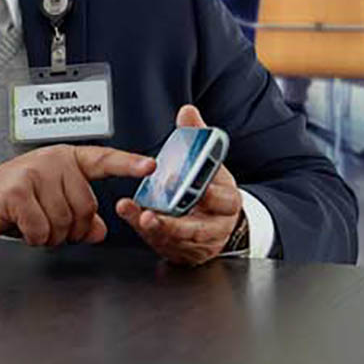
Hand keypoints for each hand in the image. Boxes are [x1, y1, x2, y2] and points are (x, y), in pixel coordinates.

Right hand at [0, 144, 154, 246]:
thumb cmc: (12, 200)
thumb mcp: (50, 204)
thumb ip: (80, 215)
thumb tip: (99, 230)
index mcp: (66, 159)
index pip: (103, 159)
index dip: (128, 164)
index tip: (150, 167)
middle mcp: (53, 160)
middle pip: (86, 208)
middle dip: (71, 229)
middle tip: (48, 224)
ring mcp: (35, 172)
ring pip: (65, 222)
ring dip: (50, 235)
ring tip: (32, 224)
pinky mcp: (18, 191)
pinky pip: (42, 229)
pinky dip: (34, 237)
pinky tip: (21, 226)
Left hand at [116, 106, 242, 265]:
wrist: (221, 221)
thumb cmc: (214, 188)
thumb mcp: (211, 162)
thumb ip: (198, 136)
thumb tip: (187, 111)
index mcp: (227, 201)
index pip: (222, 200)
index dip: (209, 196)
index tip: (195, 190)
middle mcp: (216, 226)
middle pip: (198, 229)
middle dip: (174, 223)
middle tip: (151, 214)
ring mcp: (200, 243)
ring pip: (179, 240)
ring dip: (157, 229)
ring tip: (140, 217)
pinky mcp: (184, 252)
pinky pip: (167, 247)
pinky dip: (151, 235)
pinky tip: (136, 222)